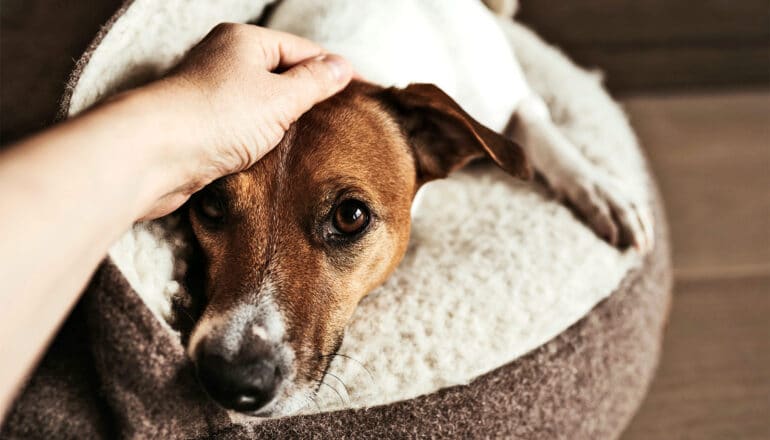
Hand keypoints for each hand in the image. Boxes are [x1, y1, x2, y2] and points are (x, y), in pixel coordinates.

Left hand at [136, 23, 353, 218]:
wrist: (155, 153)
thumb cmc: (217, 116)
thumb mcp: (280, 97)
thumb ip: (314, 82)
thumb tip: (341, 66)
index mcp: (244, 41)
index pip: (302, 50)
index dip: (332, 70)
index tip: (360, 91)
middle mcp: (224, 60)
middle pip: (279, 75)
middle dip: (307, 97)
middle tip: (338, 120)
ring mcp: (210, 92)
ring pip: (259, 103)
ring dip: (282, 121)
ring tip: (309, 140)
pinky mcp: (200, 124)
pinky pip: (241, 126)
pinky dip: (259, 137)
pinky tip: (273, 154)